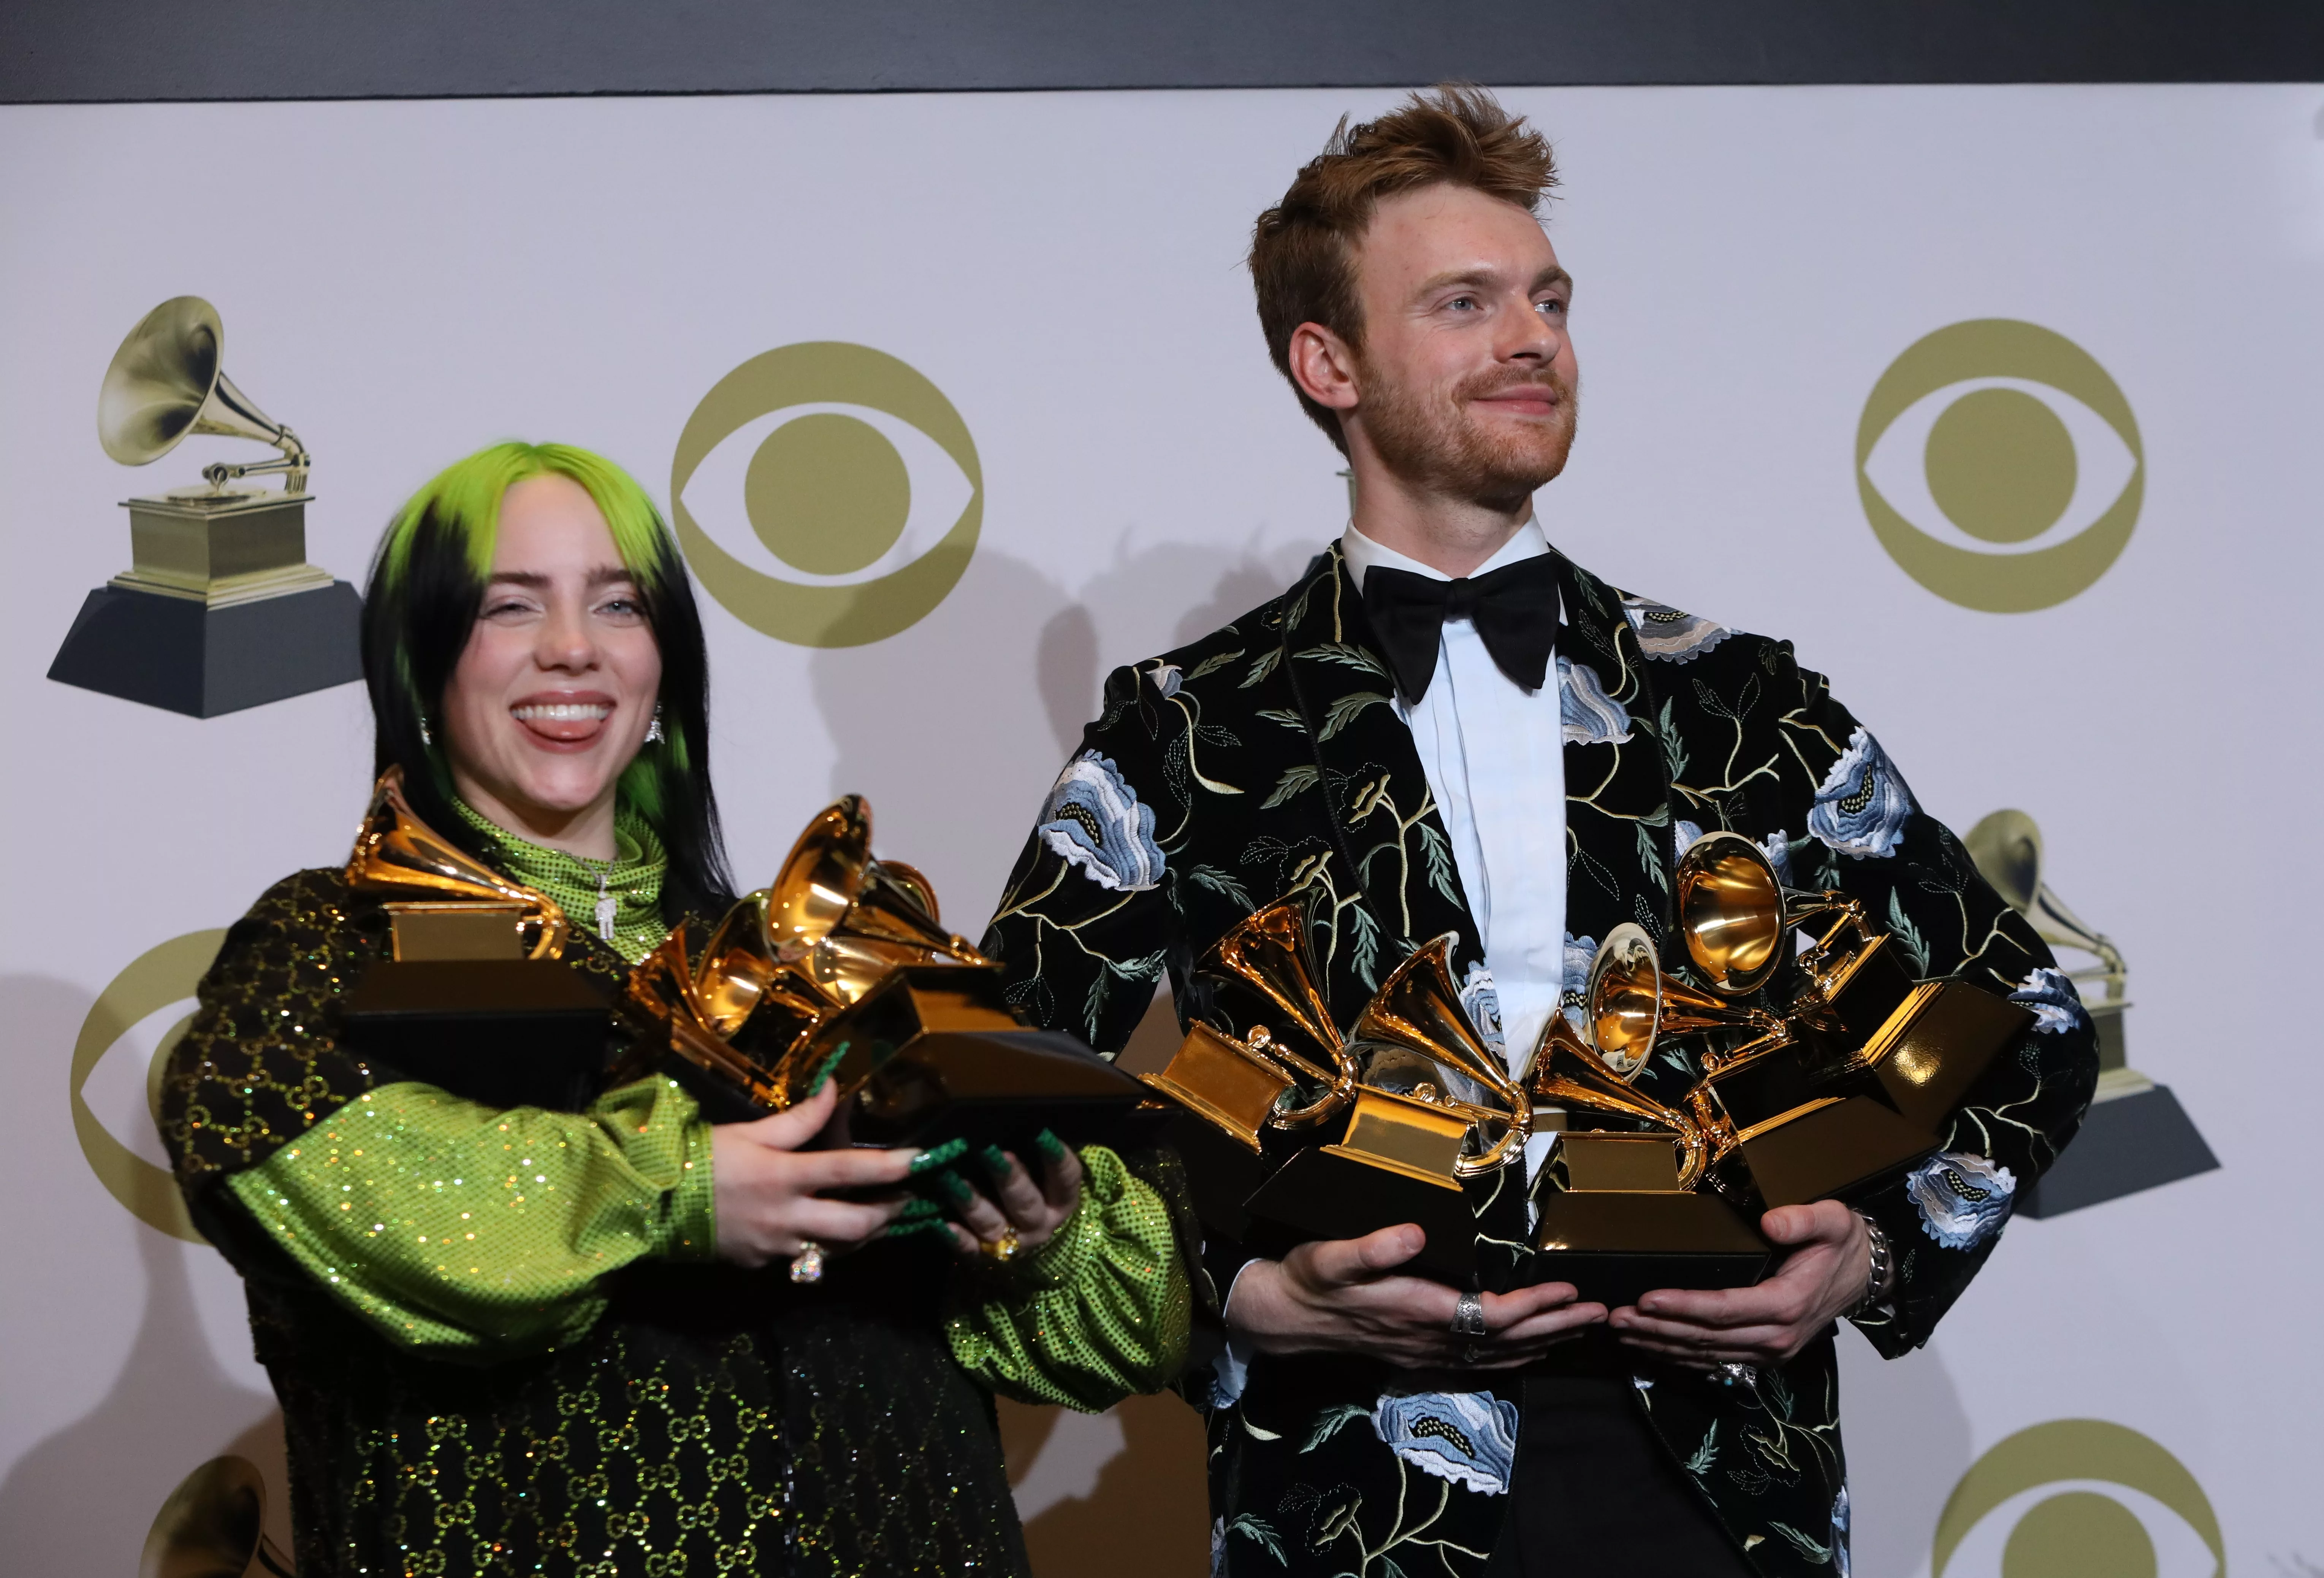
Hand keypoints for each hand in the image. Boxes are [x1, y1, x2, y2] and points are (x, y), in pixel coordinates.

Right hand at [709, 1082, 916, 1267]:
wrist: (653, 1205)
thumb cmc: (703, 1159)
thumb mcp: (750, 1132)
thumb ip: (799, 1119)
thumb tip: (834, 1090)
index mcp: (784, 1176)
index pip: (850, 1169)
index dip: (890, 1166)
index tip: (921, 1159)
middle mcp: (786, 1216)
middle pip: (855, 1225)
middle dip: (888, 1213)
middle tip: (903, 1197)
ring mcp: (776, 1247)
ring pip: (837, 1249)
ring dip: (863, 1234)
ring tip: (876, 1214)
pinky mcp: (763, 1265)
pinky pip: (805, 1258)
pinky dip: (823, 1244)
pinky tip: (826, 1227)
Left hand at [943, 1140, 1084, 1260]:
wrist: (1029, 1245)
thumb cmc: (1036, 1193)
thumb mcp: (1045, 1177)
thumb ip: (1035, 1154)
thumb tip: (1016, 1120)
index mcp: (1060, 1202)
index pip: (1066, 1179)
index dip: (1058, 1158)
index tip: (1043, 1134)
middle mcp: (1039, 1224)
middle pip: (1026, 1203)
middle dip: (1010, 1178)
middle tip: (993, 1153)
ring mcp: (1012, 1243)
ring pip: (993, 1223)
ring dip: (973, 1203)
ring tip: (954, 1181)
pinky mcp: (984, 1256)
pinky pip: (970, 1248)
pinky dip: (957, 1238)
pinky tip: (942, 1224)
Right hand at [1226, 1224, 1605, 1370]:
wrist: (1283, 1318)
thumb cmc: (1310, 1280)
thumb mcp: (1332, 1256)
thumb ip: (1373, 1247)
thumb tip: (1416, 1233)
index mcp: (1418, 1311)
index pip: (1492, 1315)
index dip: (1534, 1305)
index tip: (1567, 1288)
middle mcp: (1430, 1338)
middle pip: (1508, 1340)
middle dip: (1557, 1326)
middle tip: (1599, 1312)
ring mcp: (1427, 1352)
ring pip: (1499, 1355)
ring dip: (1544, 1342)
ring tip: (1580, 1327)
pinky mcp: (1420, 1355)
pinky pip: (1480, 1363)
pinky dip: (1514, 1357)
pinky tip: (1531, 1351)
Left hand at [1608, 1201, 1869, 1368]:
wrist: (1865, 1275)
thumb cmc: (1842, 1244)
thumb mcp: (1833, 1220)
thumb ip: (1802, 1220)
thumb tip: (1771, 1222)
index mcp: (1787, 1304)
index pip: (1724, 1310)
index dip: (1683, 1306)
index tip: (1646, 1298)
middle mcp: (1776, 1336)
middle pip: (1706, 1336)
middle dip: (1658, 1328)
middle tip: (1616, 1316)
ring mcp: (1769, 1351)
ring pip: (1705, 1353)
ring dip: (1660, 1344)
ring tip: (1622, 1330)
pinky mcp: (1762, 1354)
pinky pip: (1715, 1360)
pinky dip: (1680, 1356)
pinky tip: (1651, 1347)